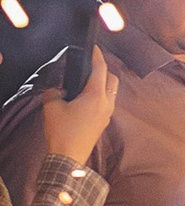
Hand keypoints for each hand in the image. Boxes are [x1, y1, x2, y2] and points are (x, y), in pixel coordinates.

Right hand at [40, 54, 117, 168]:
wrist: (68, 158)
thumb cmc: (62, 132)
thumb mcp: (52, 107)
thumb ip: (54, 92)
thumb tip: (57, 90)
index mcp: (96, 96)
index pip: (100, 69)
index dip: (97, 55)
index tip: (94, 47)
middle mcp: (106, 103)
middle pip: (112, 78)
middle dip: (103, 69)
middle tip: (89, 65)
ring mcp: (107, 114)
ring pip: (111, 91)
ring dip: (103, 83)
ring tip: (86, 81)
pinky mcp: (103, 122)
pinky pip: (107, 103)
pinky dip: (101, 95)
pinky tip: (86, 98)